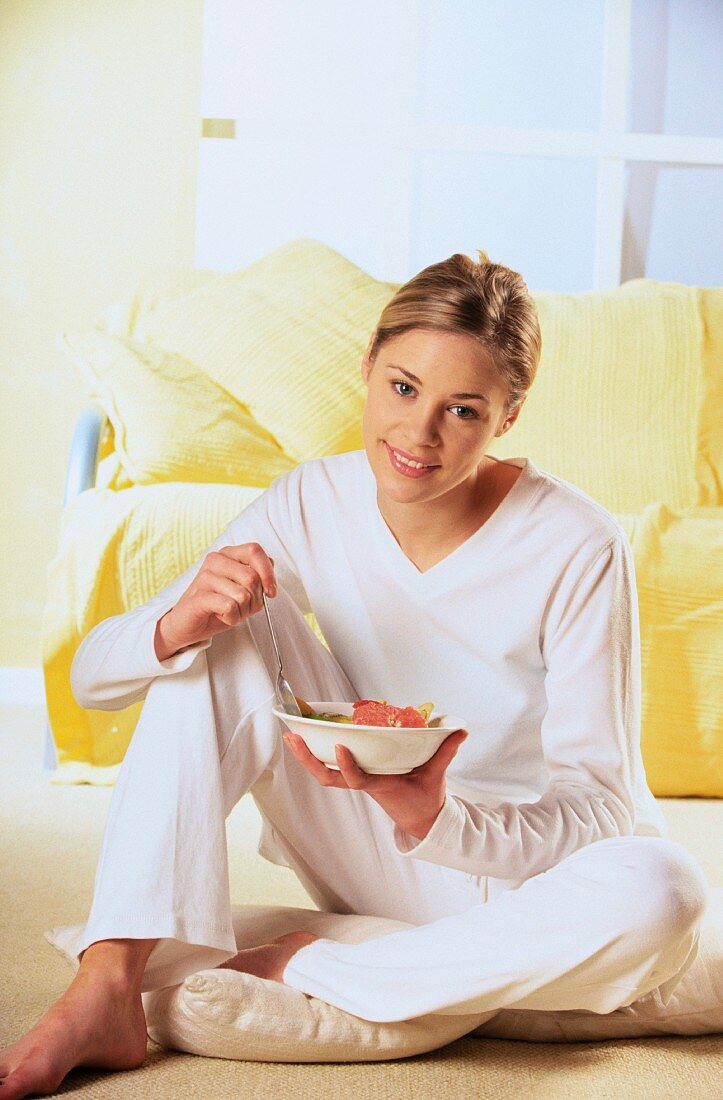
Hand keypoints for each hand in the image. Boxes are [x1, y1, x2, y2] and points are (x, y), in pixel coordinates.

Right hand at [155, 543, 276, 659]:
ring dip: (242, 611)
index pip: (255, 551)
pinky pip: (229, 606)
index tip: (271, 592)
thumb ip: (258, 580)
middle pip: (252, 577)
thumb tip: (269, 582)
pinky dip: (232, 617)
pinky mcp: (199, 596)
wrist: (186, 623)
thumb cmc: (217, 605)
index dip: (268, 572)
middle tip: (244, 608)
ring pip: (242, 594)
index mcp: (228, 554)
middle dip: (255, 600)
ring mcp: (205, 577)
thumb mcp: (243, 590)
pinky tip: (221, 616)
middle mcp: (215, 560)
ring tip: (229, 612)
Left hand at [283, 728, 468, 839]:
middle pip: (327, 777)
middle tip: (292, 737)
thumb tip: (462, 731)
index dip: (348, 766)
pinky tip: (305, 738)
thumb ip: (446, 752)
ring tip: (291, 735)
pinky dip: (316, 754)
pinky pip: (330, 768)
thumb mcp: (436, 776)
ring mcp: (357, 780)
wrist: (419, 818)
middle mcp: (363, 783)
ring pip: (324, 772)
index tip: (341, 747)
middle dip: (308, 759)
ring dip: (305, 755)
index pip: (359, 779)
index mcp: (380, 786)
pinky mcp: (356, 775)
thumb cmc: (425, 797)